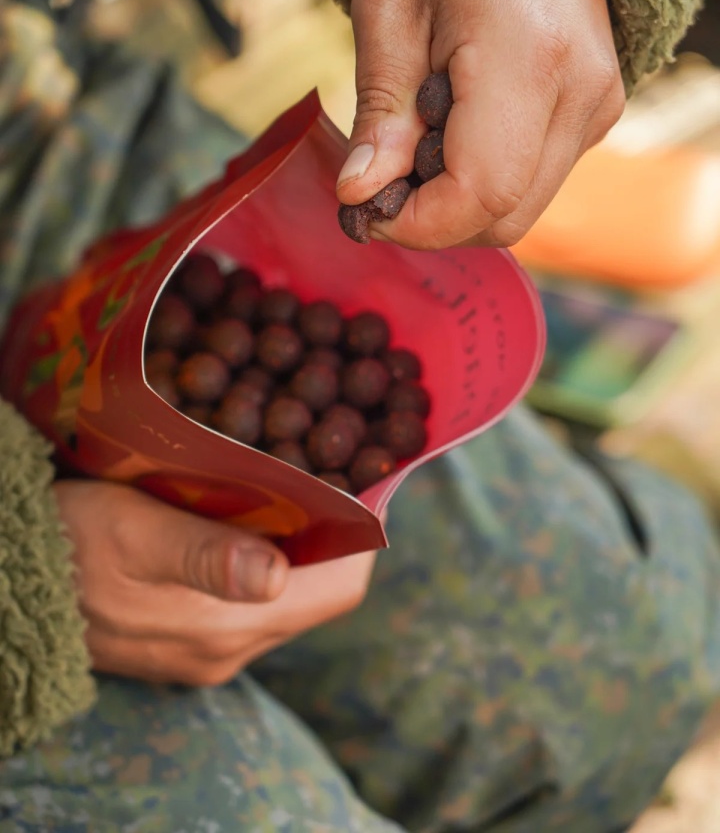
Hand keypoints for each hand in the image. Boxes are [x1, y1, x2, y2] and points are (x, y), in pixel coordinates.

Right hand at [55, 480, 374, 685]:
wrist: (8, 583)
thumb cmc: (68, 543)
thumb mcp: (134, 533)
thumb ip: (206, 555)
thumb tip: (277, 576)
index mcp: (229, 626)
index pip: (339, 588)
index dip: (362, 533)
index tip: (361, 476)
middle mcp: (229, 649)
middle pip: (318, 589)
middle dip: (332, 530)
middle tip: (327, 461)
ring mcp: (207, 649)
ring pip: (286, 592)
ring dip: (297, 541)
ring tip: (290, 478)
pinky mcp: (185, 638)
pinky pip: (248, 598)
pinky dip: (262, 555)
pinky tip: (244, 512)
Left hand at [338, 0, 624, 248]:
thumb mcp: (386, 11)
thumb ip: (379, 112)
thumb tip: (359, 194)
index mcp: (528, 54)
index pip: (482, 192)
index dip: (418, 222)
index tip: (365, 206)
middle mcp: (583, 90)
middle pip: (504, 216)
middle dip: (432, 218)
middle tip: (382, 172)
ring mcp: (600, 106)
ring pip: (521, 211)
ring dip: (456, 200)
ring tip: (419, 134)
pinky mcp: (598, 116)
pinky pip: (534, 183)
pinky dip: (484, 180)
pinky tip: (455, 128)